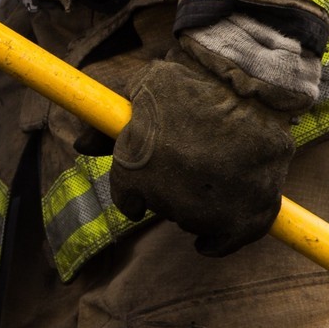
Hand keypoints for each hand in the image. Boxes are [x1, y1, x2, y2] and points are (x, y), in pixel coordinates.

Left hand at [107, 46, 295, 255]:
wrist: (241, 85)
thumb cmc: (184, 83)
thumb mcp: (134, 93)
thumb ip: (105, 127)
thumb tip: (79, 147)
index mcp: (132, 175)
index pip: (128, 203)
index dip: (135, 193)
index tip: (142, 188)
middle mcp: (166, 201)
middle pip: (165, 210)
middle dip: (171, 190)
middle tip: (188, 161)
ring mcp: (208, 212)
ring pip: (197, 221)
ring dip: (200, 205)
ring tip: (212, 170)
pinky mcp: (249, 216)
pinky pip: (229, 240)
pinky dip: (220, 241)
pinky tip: (209, 244)